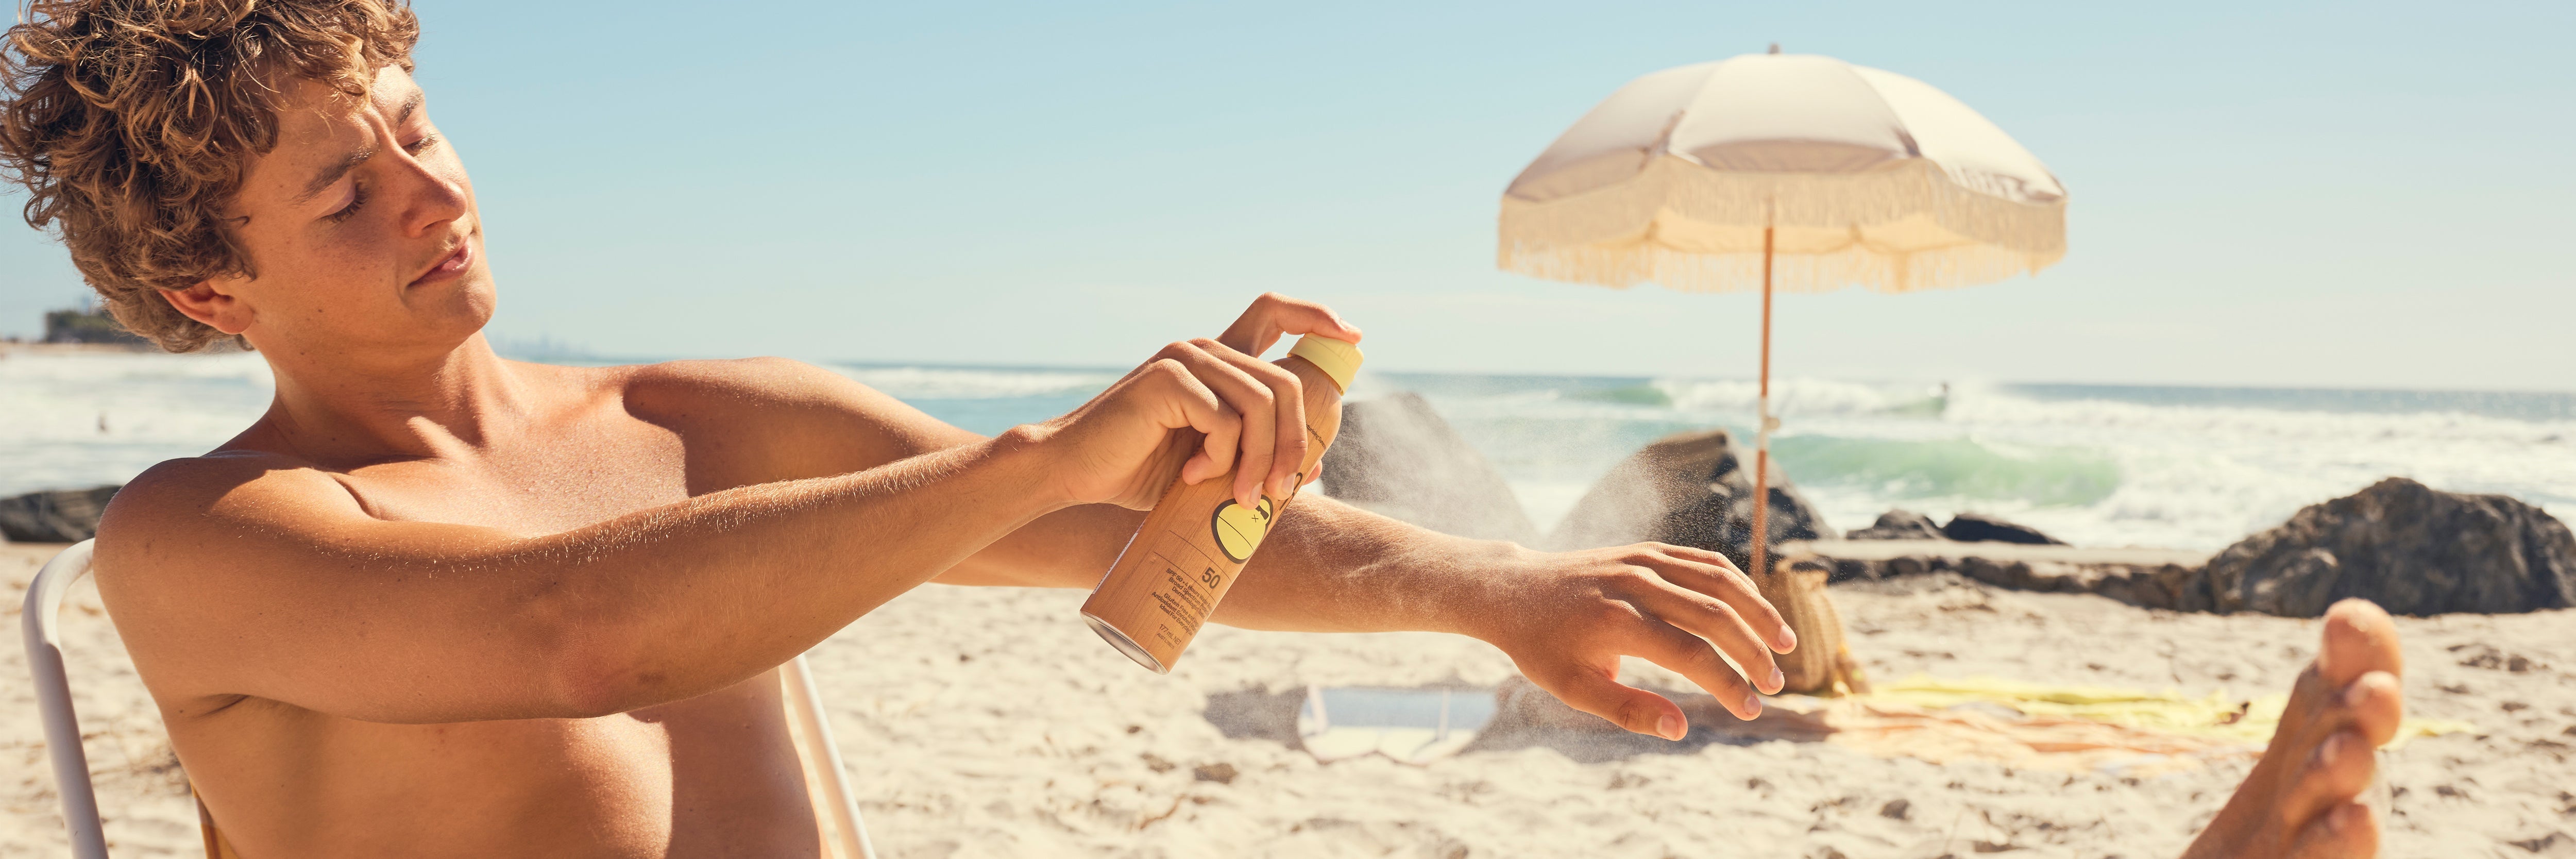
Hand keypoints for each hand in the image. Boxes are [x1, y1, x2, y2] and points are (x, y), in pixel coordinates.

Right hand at [1032, 293, 1361, 509]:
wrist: (1073, 471)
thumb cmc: (1137, 470)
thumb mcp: (1210, 464)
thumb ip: (1255, 454)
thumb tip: (1318, 464)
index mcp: (1215, 360)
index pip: (1274, 311)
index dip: (1318, 317)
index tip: (1352, 336)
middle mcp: (1203, 349)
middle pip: (1284, 382)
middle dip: (1296, 442)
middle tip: (1283, 491)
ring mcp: (1184, 358)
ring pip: (1261, 404)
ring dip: (1261, 460)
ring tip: (1240, 497)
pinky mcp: (1167, 378)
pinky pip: (1225, 420)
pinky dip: (1221, 458)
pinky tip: (1194, 478)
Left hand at [1468, 543, 1796, 739]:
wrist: (1513, 590)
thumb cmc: (1542, 648)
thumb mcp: (1573, 689)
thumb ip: (1628, 710)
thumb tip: (1681, 731)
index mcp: (1615, 622)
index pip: (1690, 655)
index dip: (1727, 684)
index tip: (1751, 709)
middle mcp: (1634, 584)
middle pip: (1713, 615)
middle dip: (1751, 652)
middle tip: (1774, 684)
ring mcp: (1643, 560)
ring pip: (1718, 580)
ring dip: (1757, 611)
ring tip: (1784, 645)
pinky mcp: (1647, 550)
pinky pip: (1703, 562)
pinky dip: (1737, 584)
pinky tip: (1756, 611)